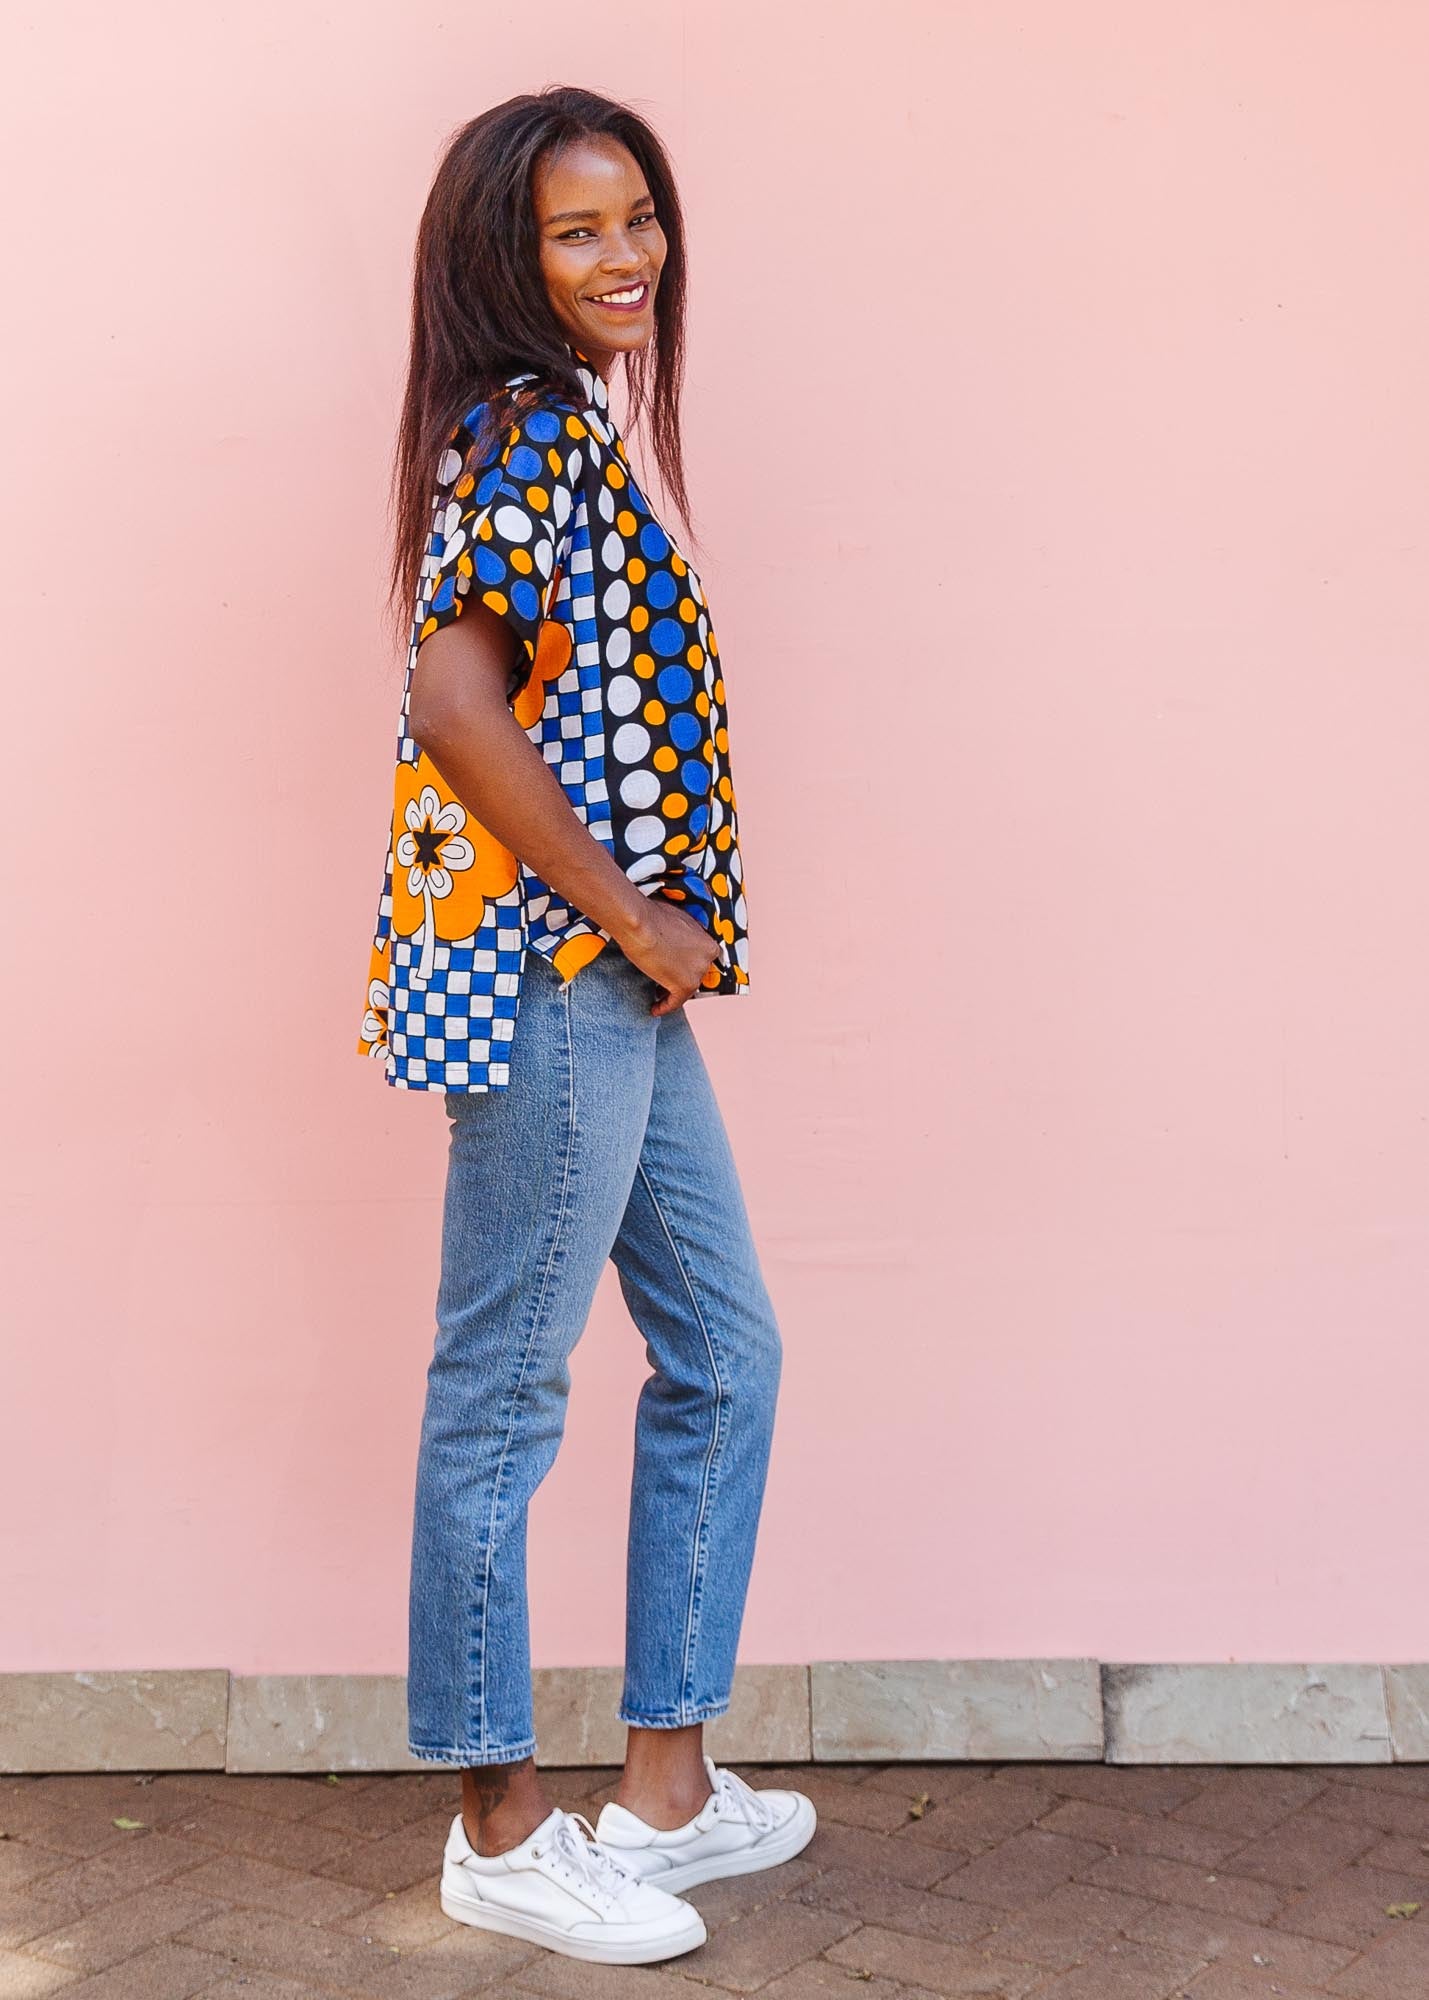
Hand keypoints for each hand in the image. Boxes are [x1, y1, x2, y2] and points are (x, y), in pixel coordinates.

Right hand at [616, 895, 721, 1016]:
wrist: (641, 924)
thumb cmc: (653, 917)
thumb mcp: (679, 921)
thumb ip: (686, 935)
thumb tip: (679, 941)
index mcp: (709, 944)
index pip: (701, 961)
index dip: (688, 966)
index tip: (678, 969)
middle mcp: (707, 960)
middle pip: (694, 975)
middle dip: (680, 978)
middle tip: (666, 981)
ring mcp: (697, 974)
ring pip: (685, 989)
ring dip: (671, 993)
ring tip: (658, 995)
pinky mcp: (684, 986)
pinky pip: (675, 1002)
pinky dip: (664, 1007)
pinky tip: (654, 1008)